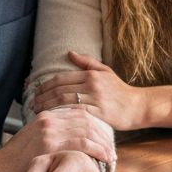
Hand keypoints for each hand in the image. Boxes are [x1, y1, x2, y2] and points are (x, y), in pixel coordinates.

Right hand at [0, 107, 114, 171]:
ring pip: (87, 129)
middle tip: (112, 146)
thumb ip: (51, 134)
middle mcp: (49, 118)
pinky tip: (105, 158)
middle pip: (87, 118)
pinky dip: (97, 150)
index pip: (79, 112)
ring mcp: (50, 130)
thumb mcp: (33, 140)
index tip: (105, 136)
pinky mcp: (51, 144)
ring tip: (111, 155)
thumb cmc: (16, 162)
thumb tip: (70, 138)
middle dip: (103, 132)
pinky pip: (82, 143)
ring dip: (103, 142)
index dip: (96, 123)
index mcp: (46, 115)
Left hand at [31, 52, 146, 129]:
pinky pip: (76, 113)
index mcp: (91, 74)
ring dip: (49, 106)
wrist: (138, 106)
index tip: (35, 91)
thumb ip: (88, 62)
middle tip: (32, 103)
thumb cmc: (121, 91)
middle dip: (43, 96)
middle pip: (60, 89)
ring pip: (65, 101)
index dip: (45, 85)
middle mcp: (92, 84)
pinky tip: (54, 118)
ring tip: (39, 111)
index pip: (61, 78)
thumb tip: (70, 53)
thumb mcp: (106, 72)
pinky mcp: (99, 113)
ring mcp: (95, 99)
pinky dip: (62, 115)